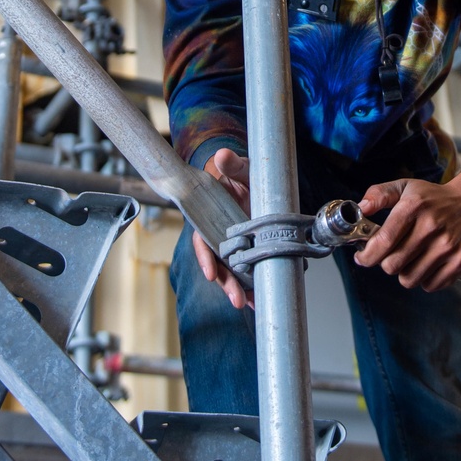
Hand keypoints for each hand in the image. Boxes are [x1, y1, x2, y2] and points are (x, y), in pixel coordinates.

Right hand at [195, 149, 253, 310]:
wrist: (249, 178)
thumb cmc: (237, 173)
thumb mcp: (236, 167)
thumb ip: (232, 164)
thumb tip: (222, 156)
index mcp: (209, 215)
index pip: (203, 239)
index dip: (206, 257)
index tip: (211, 273)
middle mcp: (219, 232)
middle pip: (218, 262)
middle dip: (226, 283)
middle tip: (237, 299)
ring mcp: (234, 242)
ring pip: (232, 270)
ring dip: (239, 288)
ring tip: (250, 303)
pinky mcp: (249, 247)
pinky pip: (248, 267)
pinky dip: (252, 282)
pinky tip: (258, 296)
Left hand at [354, 161, 460, 292]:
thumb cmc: (436, 198)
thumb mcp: (405, 186)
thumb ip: (379, 194)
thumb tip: (361, 208)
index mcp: (414, 207)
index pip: (383, 242)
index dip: (367, 255)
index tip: (363, 257)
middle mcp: (432, 227)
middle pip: (393, 265)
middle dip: (386, 262)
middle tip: (391, 254)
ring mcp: (448, 247)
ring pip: (409, 279)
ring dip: (405, 272)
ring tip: (412, 257)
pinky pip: (430, 285)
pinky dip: (425, 279)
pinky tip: (428, 262)